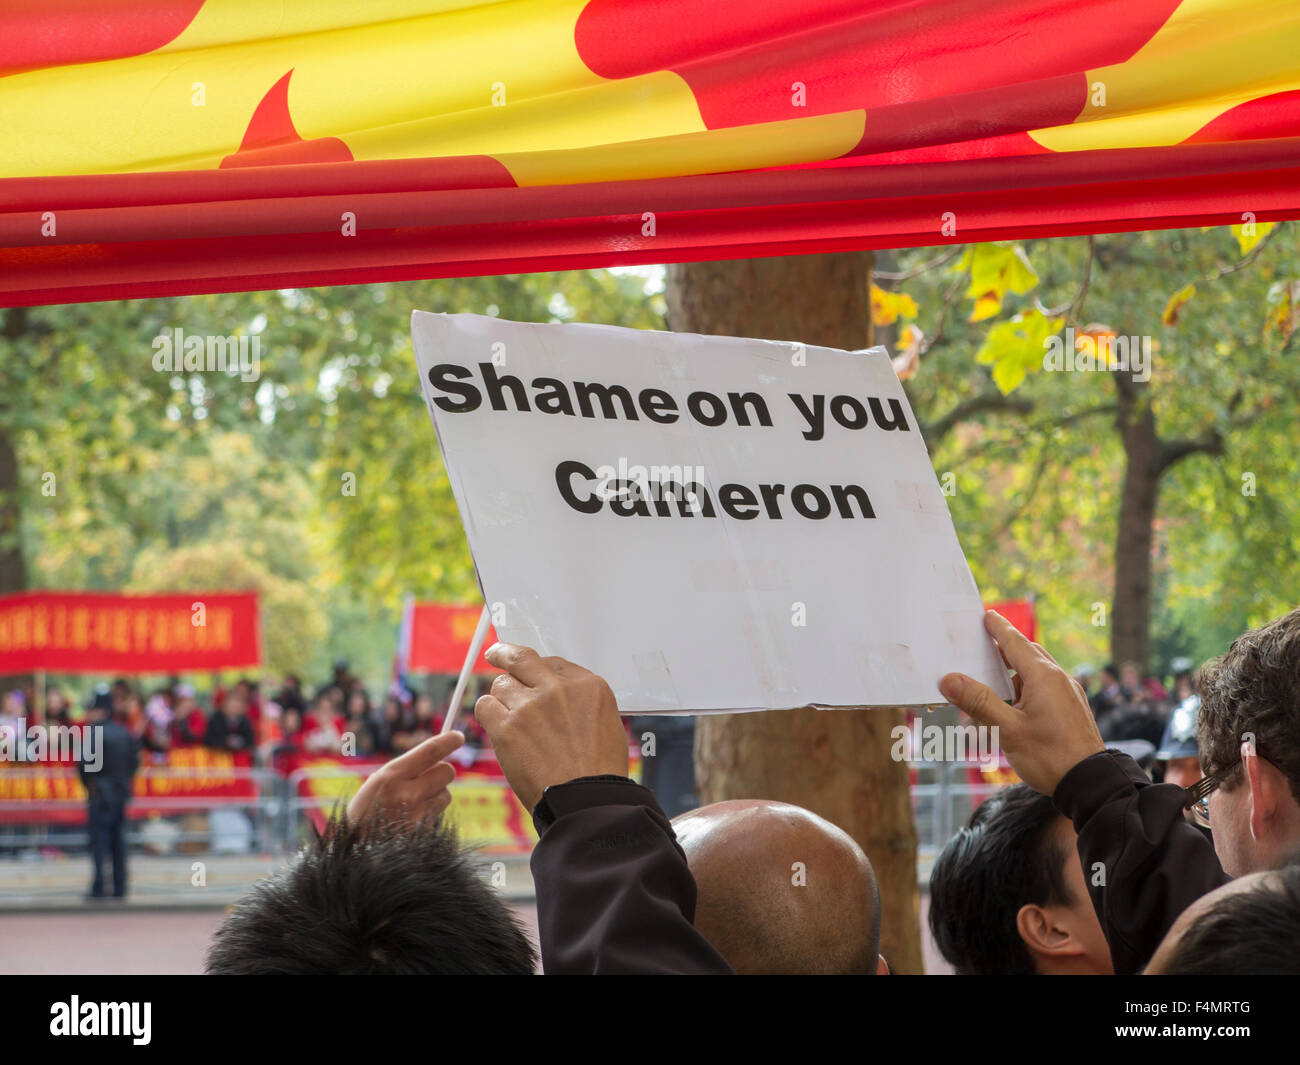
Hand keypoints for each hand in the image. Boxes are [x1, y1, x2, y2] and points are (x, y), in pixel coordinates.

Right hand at [346, 730, 463, 824]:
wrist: (357, 849)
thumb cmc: (367, 811)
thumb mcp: (378, 782)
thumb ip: (406, 770)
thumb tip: (437, 757)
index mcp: (391, 776)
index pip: (430, 751)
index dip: (448, 741)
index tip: (458, 736)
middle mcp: (407, 793)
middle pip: (447, 771)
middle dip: (441, 771)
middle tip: (428, 777)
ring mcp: (418, 815)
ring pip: (446, 794)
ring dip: (436, 795)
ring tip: (414, 804)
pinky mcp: (425, 832)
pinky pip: (439, 814)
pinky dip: (431, 814)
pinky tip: (412, 820)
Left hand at [475, 643, 628, 811]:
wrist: (587, 801)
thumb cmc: (598, 771)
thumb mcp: (605, 722)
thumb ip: (578, 700)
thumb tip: (551, 692)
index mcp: (588, 685)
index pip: (552, 663)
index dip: (538, 670)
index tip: (529, 672)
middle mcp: (558, 688)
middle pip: (521, 658)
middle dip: (505, 654)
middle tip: (496, 654)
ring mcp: (530, 705)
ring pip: (500, 684)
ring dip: (502, 699)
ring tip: (511, 722)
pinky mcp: (507, 727)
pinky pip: (484, 706)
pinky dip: (488, 715)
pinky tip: (497, 727)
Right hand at [939, 611, 1104, 794]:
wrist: (1090, 784)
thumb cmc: (1049, 757)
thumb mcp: (1007, 729)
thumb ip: (978, 701)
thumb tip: (949, 679)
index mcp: (1044, 677)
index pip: (1016, 643)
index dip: (999, 628)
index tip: (987, 615)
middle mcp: (1060, 680)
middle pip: (1029, 653)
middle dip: (1007, 646)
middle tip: (986, 639)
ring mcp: (1069, 694)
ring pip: (1038, 672)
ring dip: (1015, 670)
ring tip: (994, 676)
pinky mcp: (1073, 710)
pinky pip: (1047, 687)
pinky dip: (1027, 685)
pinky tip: (1016, 702)